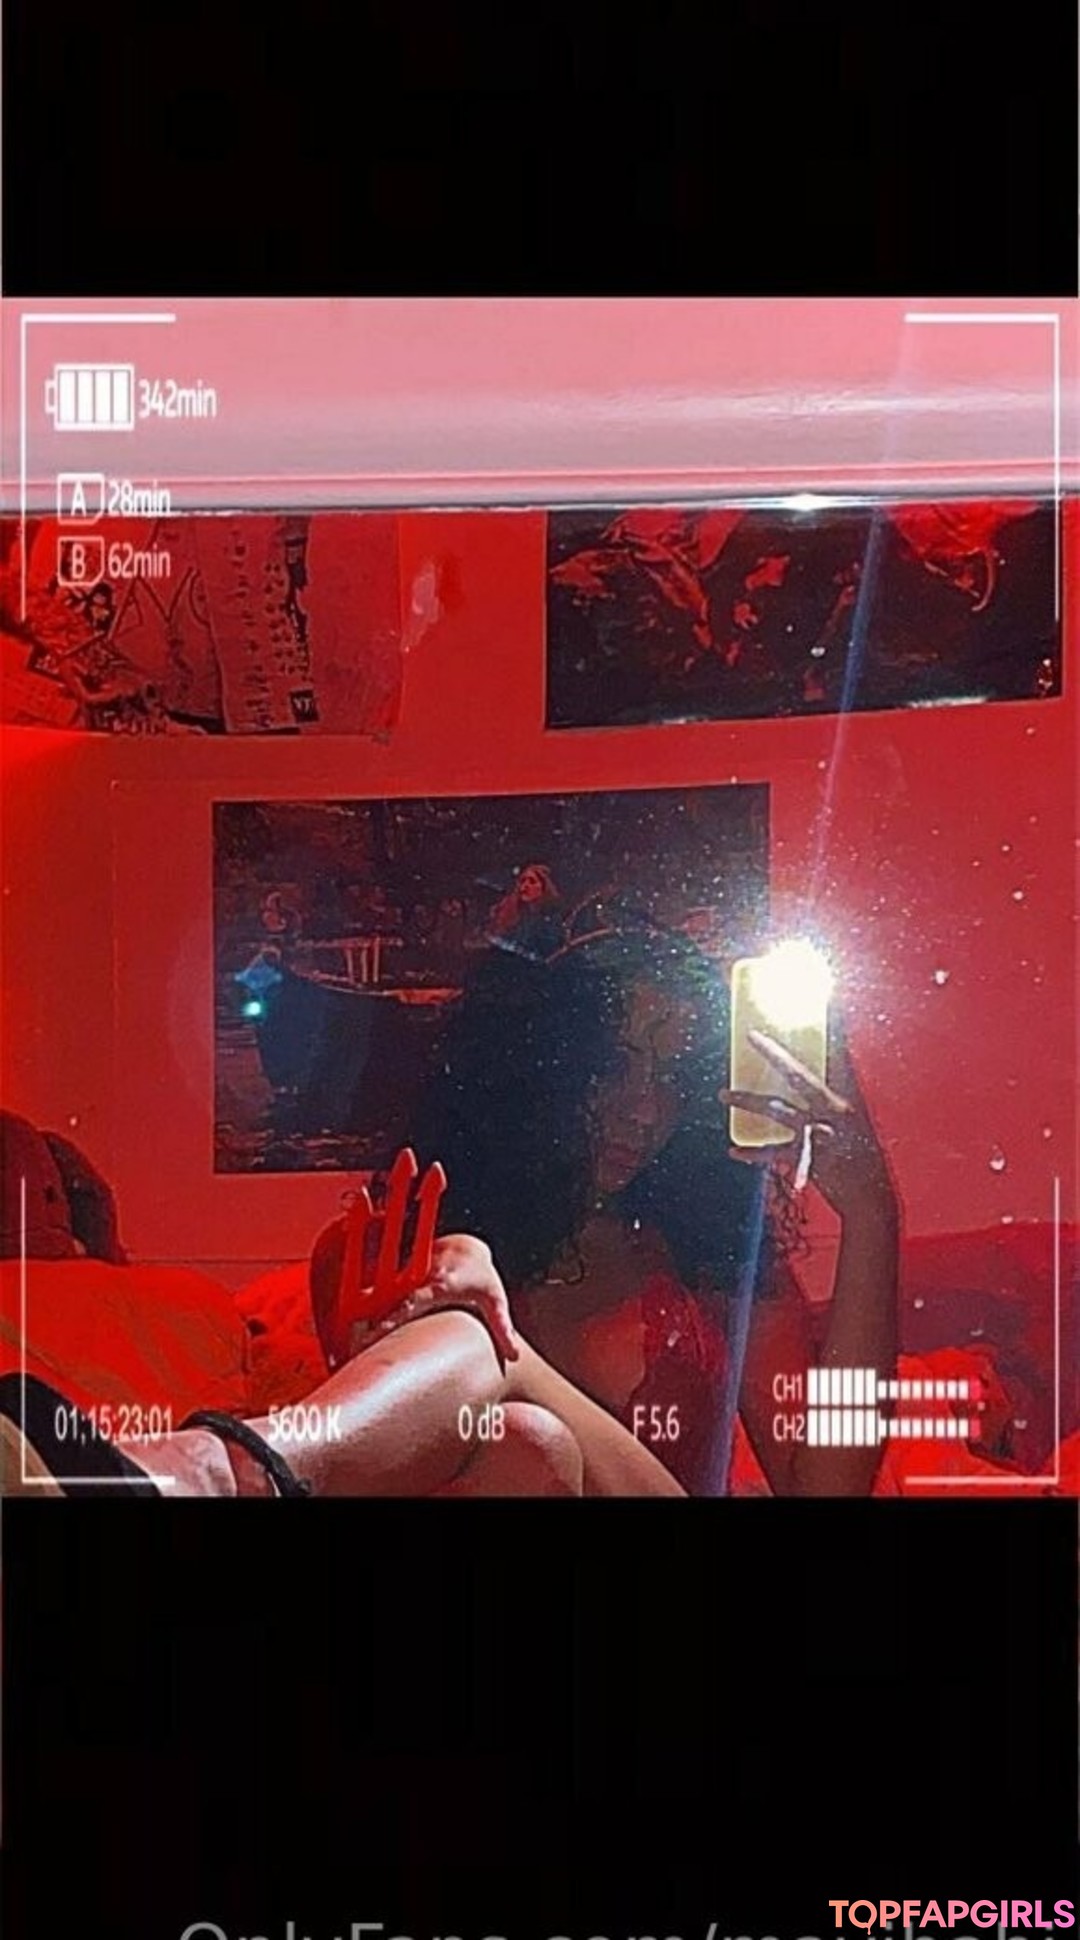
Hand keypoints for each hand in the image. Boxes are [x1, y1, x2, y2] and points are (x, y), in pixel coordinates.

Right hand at [349, 1233, 519, 1363]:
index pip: (410, 1304)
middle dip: (369, 1320)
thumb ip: (503, 1327)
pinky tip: (352, 1324)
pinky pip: (379, 1284)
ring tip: (348, 1339)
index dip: (392, 1319)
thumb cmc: (479, 1277)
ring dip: (362, 1311)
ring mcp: (406, 1274)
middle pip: (387, 1299)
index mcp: (439, 1285)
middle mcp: (418, 1278)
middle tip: (353, 1345)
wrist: (467, 1248)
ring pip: (379, 1291)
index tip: (373, 1335)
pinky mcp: (399, 1274)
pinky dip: (365, 1300)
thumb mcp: (495, 1299)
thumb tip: (514, 1355)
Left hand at [719, 1021, 897, 1229]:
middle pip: (798, 1074)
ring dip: (747, 1099)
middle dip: (773, 1053)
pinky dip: (752, 1153)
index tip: (821, 1001)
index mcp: (849, 1099)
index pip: (837, 1055)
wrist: (872, 1201)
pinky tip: (733, 1149)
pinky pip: (773, 1153)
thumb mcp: (857, 1124)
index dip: (829, 1027)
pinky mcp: (808, 1159)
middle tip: (750, 1035)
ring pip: (777, 1109)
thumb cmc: (865, 1161)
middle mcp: (834, 1112)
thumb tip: (811, 1083)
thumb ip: (834, 1102)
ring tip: (723, 1093)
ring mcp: (820, 1134)